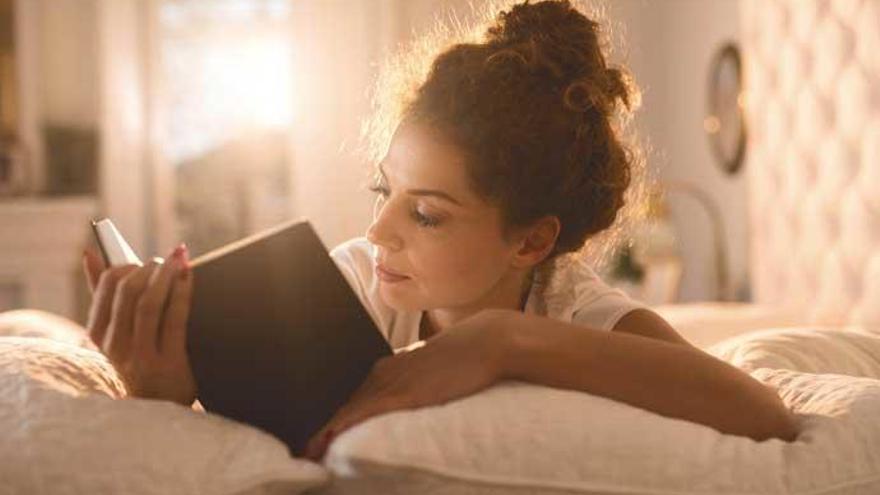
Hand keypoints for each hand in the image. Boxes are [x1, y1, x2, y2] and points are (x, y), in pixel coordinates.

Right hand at [82, 244, 196, 406]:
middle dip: (148, 268)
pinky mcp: (168, 365)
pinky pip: (175, 318)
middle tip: (165, 260)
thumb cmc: (141, 364)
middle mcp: (115, 349)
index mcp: (98, 338)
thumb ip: (104, 297)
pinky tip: (188, 277)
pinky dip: (182, 291)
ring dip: (166, 275)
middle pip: (127, 292)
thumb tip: (89, 253)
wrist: (162, 413)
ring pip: (149, 303)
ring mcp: (140, 358)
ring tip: (178, 261)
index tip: (141, 261)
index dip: (126, 266)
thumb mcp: (117, 336)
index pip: (105, 288)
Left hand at [303, 309, 512, 460]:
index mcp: (386, 368)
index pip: (349, 396)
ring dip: (325, 432)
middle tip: (300, 449)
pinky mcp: (407, 393)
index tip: (313, 436)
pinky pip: (368, 411)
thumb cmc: (462, 357)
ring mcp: (393, 383)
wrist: (485, 341)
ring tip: (307, 451)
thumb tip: (405, 400)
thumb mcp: (429, 370)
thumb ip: (412, 384)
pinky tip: (330, 436)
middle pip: (343, 404)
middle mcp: (383, 374)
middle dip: (319, 427)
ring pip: (349, 410)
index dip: (330, 417)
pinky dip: (346, 425)